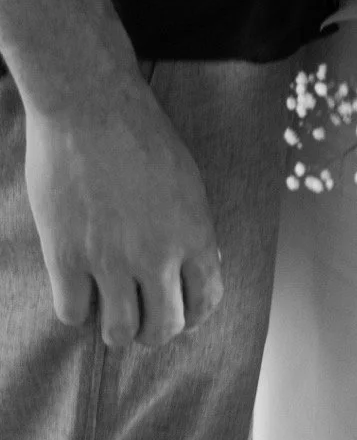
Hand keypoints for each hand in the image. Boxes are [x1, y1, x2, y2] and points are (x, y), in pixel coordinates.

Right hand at [23, 70, 222, 348]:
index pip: (206, 301)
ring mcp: (111, 260)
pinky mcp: (67, 256)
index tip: (180, 315)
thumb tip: (194, 265)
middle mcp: (158, 255)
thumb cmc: (142, 134)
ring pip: (119, 332)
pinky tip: (76, 288)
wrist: (93, 107)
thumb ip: (189, 228)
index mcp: (195, 234)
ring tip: (109, 312)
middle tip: (141, 320)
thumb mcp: (186, 181)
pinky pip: (73, 313)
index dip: (193, 316)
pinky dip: (76, 309)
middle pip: (163, 328)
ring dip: (116, 330)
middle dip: (154, 331)